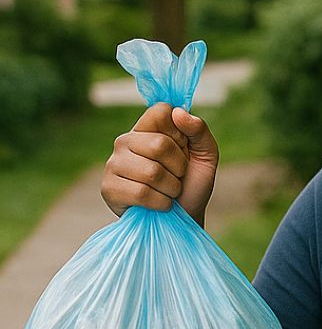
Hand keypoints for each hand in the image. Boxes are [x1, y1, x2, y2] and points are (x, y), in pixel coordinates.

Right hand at [101, 103, 218, 225]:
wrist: (184, 216)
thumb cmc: (192, 183)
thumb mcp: (206, 155)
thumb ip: (199, 131)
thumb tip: (178, 112)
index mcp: (147, 127)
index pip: (161, 111)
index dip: (181, 134)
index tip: (183, 149)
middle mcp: (125, 140)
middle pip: (159, 145)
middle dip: (179, 168)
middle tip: (177, 176)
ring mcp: (113, 164)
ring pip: (151, 172)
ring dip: (171, 188)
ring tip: (168, 191)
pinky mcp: (108, 188)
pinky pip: (141, 193)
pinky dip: (161, 203)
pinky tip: (159, 203)